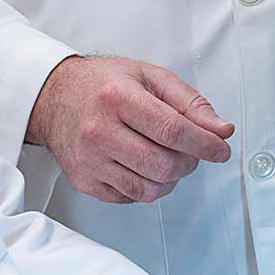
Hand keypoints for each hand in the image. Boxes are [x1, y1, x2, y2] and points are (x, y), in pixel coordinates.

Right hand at [24, 55, 233, 202]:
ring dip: (171, 178)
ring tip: (167, 158)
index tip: (221, 149)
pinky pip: (131, 198)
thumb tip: (221, 131)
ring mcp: (89, 160)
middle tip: (191, 151)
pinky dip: (148, 186)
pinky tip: (143, 165)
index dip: (205, 144)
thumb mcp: (149, 77)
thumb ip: (190, 103)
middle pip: (164, 165)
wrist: (54, 98)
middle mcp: (99, 131)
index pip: (173, 130)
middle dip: (190, 162)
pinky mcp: (85, 182)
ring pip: (150, 189)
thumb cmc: (103, 84)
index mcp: (117, 98)